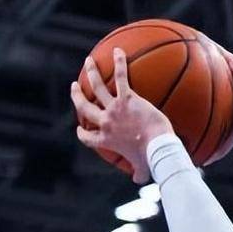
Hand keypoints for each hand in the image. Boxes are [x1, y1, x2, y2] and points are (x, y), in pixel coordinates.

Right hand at [71, 48, 173, 184]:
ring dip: (91, 73)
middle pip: (84, 108)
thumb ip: (138, 173)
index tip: (80, 128)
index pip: (87, 137)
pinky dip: (120, 63)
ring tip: (88, 61)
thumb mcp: (141, 169)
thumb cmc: (151, 159)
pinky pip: (122, 77)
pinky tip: (119, 51)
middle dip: (77, 96)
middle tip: (74, 87)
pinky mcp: (128, 99)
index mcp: (105, 140)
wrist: (158, 147)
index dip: (82, 132)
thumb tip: (139, 180)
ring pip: (97, 87)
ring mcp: (115, 109)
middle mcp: (105, 123)